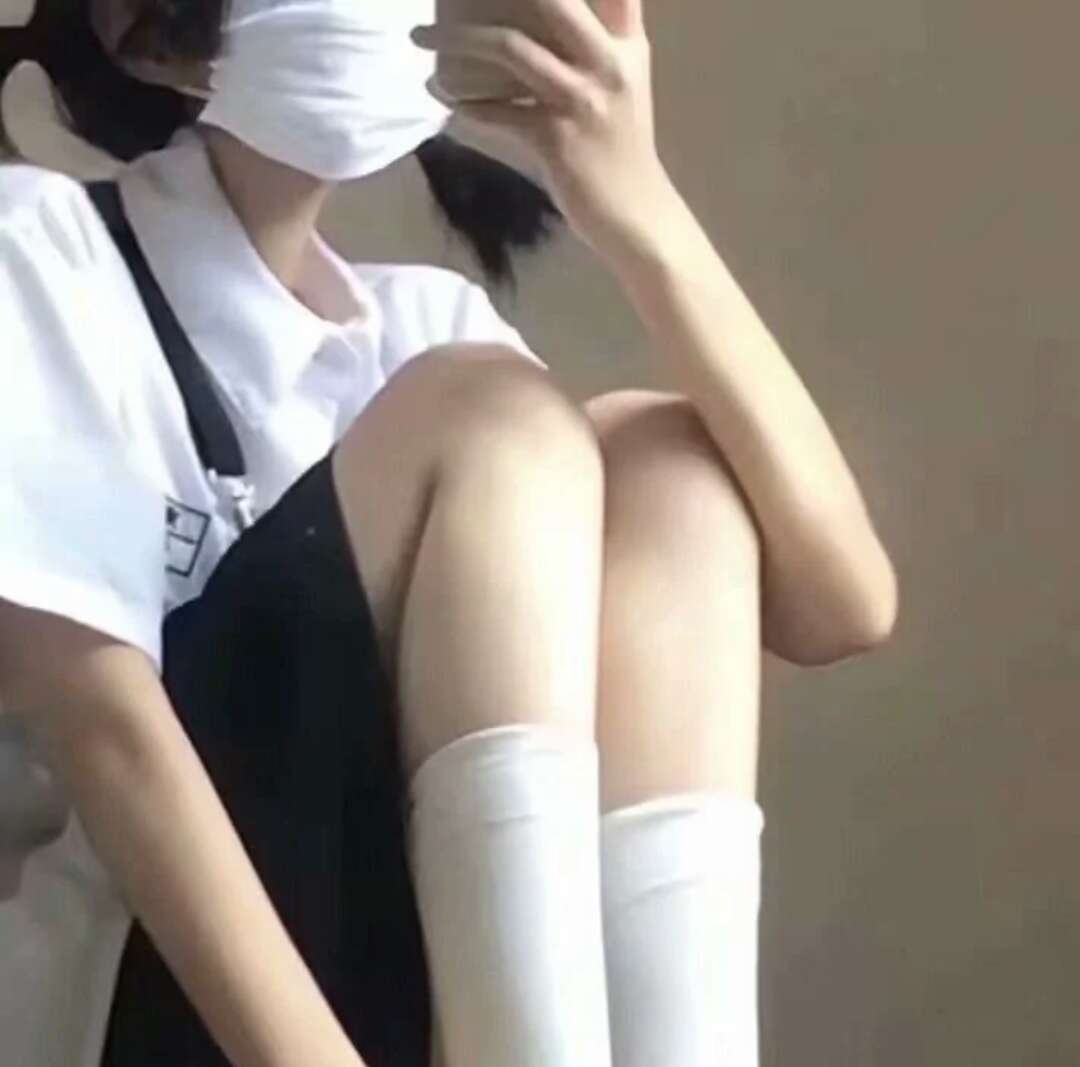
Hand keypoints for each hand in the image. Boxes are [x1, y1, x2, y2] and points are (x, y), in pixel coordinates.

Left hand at [412, 0, 679, 262]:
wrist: (634, 215)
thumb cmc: (619, 148)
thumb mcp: (622, 82)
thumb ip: (600, 40)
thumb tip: (545, 13)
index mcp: (625, 44)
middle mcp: (608, 63)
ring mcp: (581, 100)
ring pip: (510, 48)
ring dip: (455, 39)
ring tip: (420, 37)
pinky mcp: (556, 139)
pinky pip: (498, 111)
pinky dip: (465, 103)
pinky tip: (442, 95)